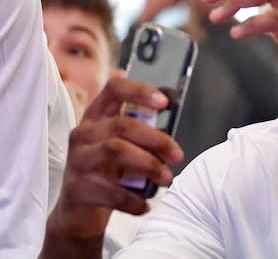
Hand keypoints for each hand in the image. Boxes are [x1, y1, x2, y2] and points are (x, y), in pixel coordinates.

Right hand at [45, 77, 182, 243]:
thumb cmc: (108, 173)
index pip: (114, 90)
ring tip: (166, 179)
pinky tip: (144, 205)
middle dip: (157, 139)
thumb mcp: (125, 148)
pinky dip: (133, 199)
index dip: (139, 91)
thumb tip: (171, 133)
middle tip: (177, 156)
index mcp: (97, 117)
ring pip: (116, 150)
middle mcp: (83, 134)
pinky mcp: (75, 188)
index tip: (164, 102)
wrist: (79, 213)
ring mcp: (76, 160)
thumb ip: (143, 135)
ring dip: (149, 165)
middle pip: (122, 125)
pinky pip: (110, 191)